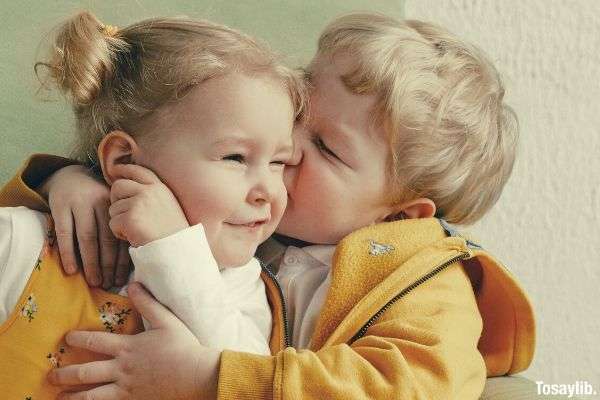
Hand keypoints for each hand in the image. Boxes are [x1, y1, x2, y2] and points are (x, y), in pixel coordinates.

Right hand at [40, 164, 131, 287]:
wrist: (69, 176)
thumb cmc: (96, 199)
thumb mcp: (110, 207)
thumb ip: (119, 227)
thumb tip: (130, 261)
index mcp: (117, 204)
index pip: (121, 235)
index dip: (122, 259)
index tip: (122, 278)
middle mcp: (100, 203)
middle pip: (106, 238)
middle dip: (108, 264)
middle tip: (109, 284)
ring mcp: (79, 203)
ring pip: (87, 237)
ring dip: (91, 262)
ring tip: (94, 281)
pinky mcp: (60, 206)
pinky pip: (64, 233)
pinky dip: (68, 253)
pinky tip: (71, 270)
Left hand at [47, 283, 219, 399]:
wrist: (196, 375)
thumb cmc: (183, 346)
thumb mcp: (167, 320)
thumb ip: (147, 302)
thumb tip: (132, 283)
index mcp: (128, 347)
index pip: (95, 342)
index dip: (78, 339)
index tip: (66, 338)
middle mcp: (122, 369)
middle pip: (86, 372)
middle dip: (66, 374)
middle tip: (52, 375)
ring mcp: (127, 388)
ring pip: (91, 395)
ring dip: (73, 396)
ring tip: (59, 398)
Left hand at [108, 164, 189, 246]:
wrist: (177, 251)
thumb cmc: (172, 234)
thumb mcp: (168, 206)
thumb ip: (151, 195)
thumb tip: (127, 186)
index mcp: (160, 188)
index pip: (138, 170)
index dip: (124, 170)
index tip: (114, 171)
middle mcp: (149, 191)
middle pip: (118, 186)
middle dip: (115, 200)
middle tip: (123, 214)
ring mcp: (139, 204)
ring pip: (113, 208)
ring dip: (120, 221)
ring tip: (136, 230)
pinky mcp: (130, 218)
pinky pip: (113, 223)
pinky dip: (119, 233)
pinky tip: (134, 237)